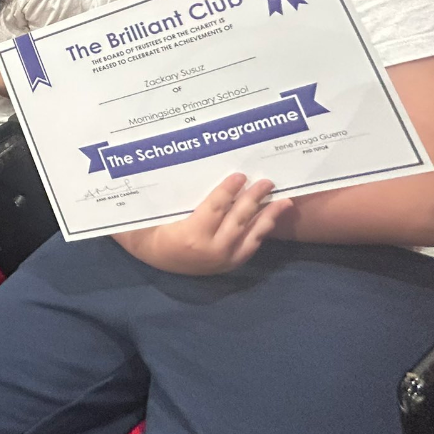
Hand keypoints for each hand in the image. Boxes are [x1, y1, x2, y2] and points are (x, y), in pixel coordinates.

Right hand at [113, 174, 292, 274]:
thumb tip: (172, 170)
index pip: (216, 208)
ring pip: (250, 235)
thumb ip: (164, 196)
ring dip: (268, 217)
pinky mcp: (229, 264)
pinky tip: (271, 219)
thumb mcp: (154, 212)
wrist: (152, 258)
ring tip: (284, 201)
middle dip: (254, 199)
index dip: (229, 190)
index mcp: (192, 235)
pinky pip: (249, 247)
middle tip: (266, 181)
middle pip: (238, 219)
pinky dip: (261, 232)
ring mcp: (222, 259)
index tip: (240, 175)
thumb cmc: (150, 230)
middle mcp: (211, 249)